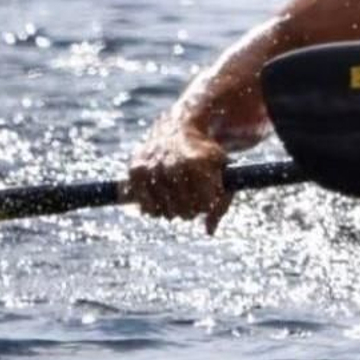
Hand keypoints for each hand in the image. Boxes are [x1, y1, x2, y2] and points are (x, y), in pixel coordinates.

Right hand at [127, 113, 232, 233]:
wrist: (178, 128)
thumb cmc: (205, 154)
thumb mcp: (224, 170)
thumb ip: (223, 201)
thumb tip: (209, 232)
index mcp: (197, 164)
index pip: (204, 205)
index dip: (208, 203)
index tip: (208, 194)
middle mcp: (172, 165)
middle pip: (184, 212)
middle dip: (192, 208)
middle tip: (193, 195)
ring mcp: (152, 168)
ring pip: (164, 212)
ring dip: (173, 209)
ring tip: (178, 195)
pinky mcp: (135, 172)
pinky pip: (145, 207)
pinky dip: (155, 209)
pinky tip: (163, 198)